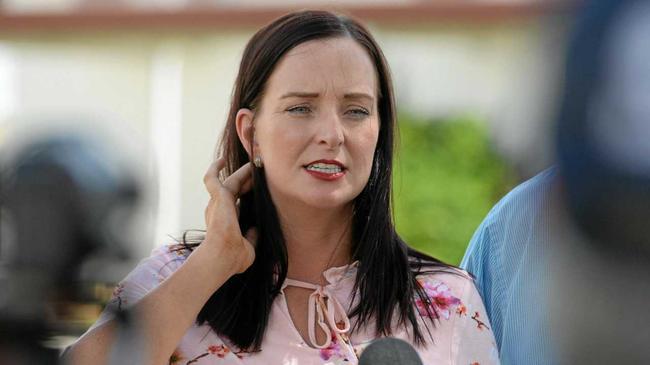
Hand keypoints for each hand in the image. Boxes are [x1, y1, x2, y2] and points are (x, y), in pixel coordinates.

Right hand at [203, 158, 256, 273]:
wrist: (222, 258)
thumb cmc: (233, 258)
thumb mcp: (249, 246)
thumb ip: (252, 236)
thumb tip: (257, 228)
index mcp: (225, 220)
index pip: (237, 201)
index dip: (247, 191)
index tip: (257, 185)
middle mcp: (218, 210)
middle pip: (235, 188)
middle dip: (246, 179)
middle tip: (259, 170)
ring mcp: (216, 203)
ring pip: (231, 181)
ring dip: (242, 172)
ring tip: (254, 163)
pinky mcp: (217, 198)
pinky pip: (211, 178)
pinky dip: (214, 168)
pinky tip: (222, 159)